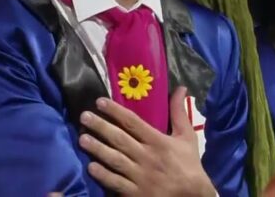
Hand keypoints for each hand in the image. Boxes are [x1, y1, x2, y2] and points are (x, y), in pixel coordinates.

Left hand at [78, 86, 214, 196]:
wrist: (192, 195)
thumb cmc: (188, 163)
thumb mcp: (187, 135)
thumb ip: (179, 112)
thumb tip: (181, 88)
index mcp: (158, 141)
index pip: (133, 122)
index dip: (115, 111)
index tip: (100, 102)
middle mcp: (146, 156)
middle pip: (120, 138)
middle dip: (101, 126)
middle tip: (84, 116)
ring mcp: (139, 175)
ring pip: (115, 159)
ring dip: (97, 148)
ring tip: (82, 138)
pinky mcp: (135, 192)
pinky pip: (116, 182)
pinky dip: (103, 175)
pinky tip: (91, 167)